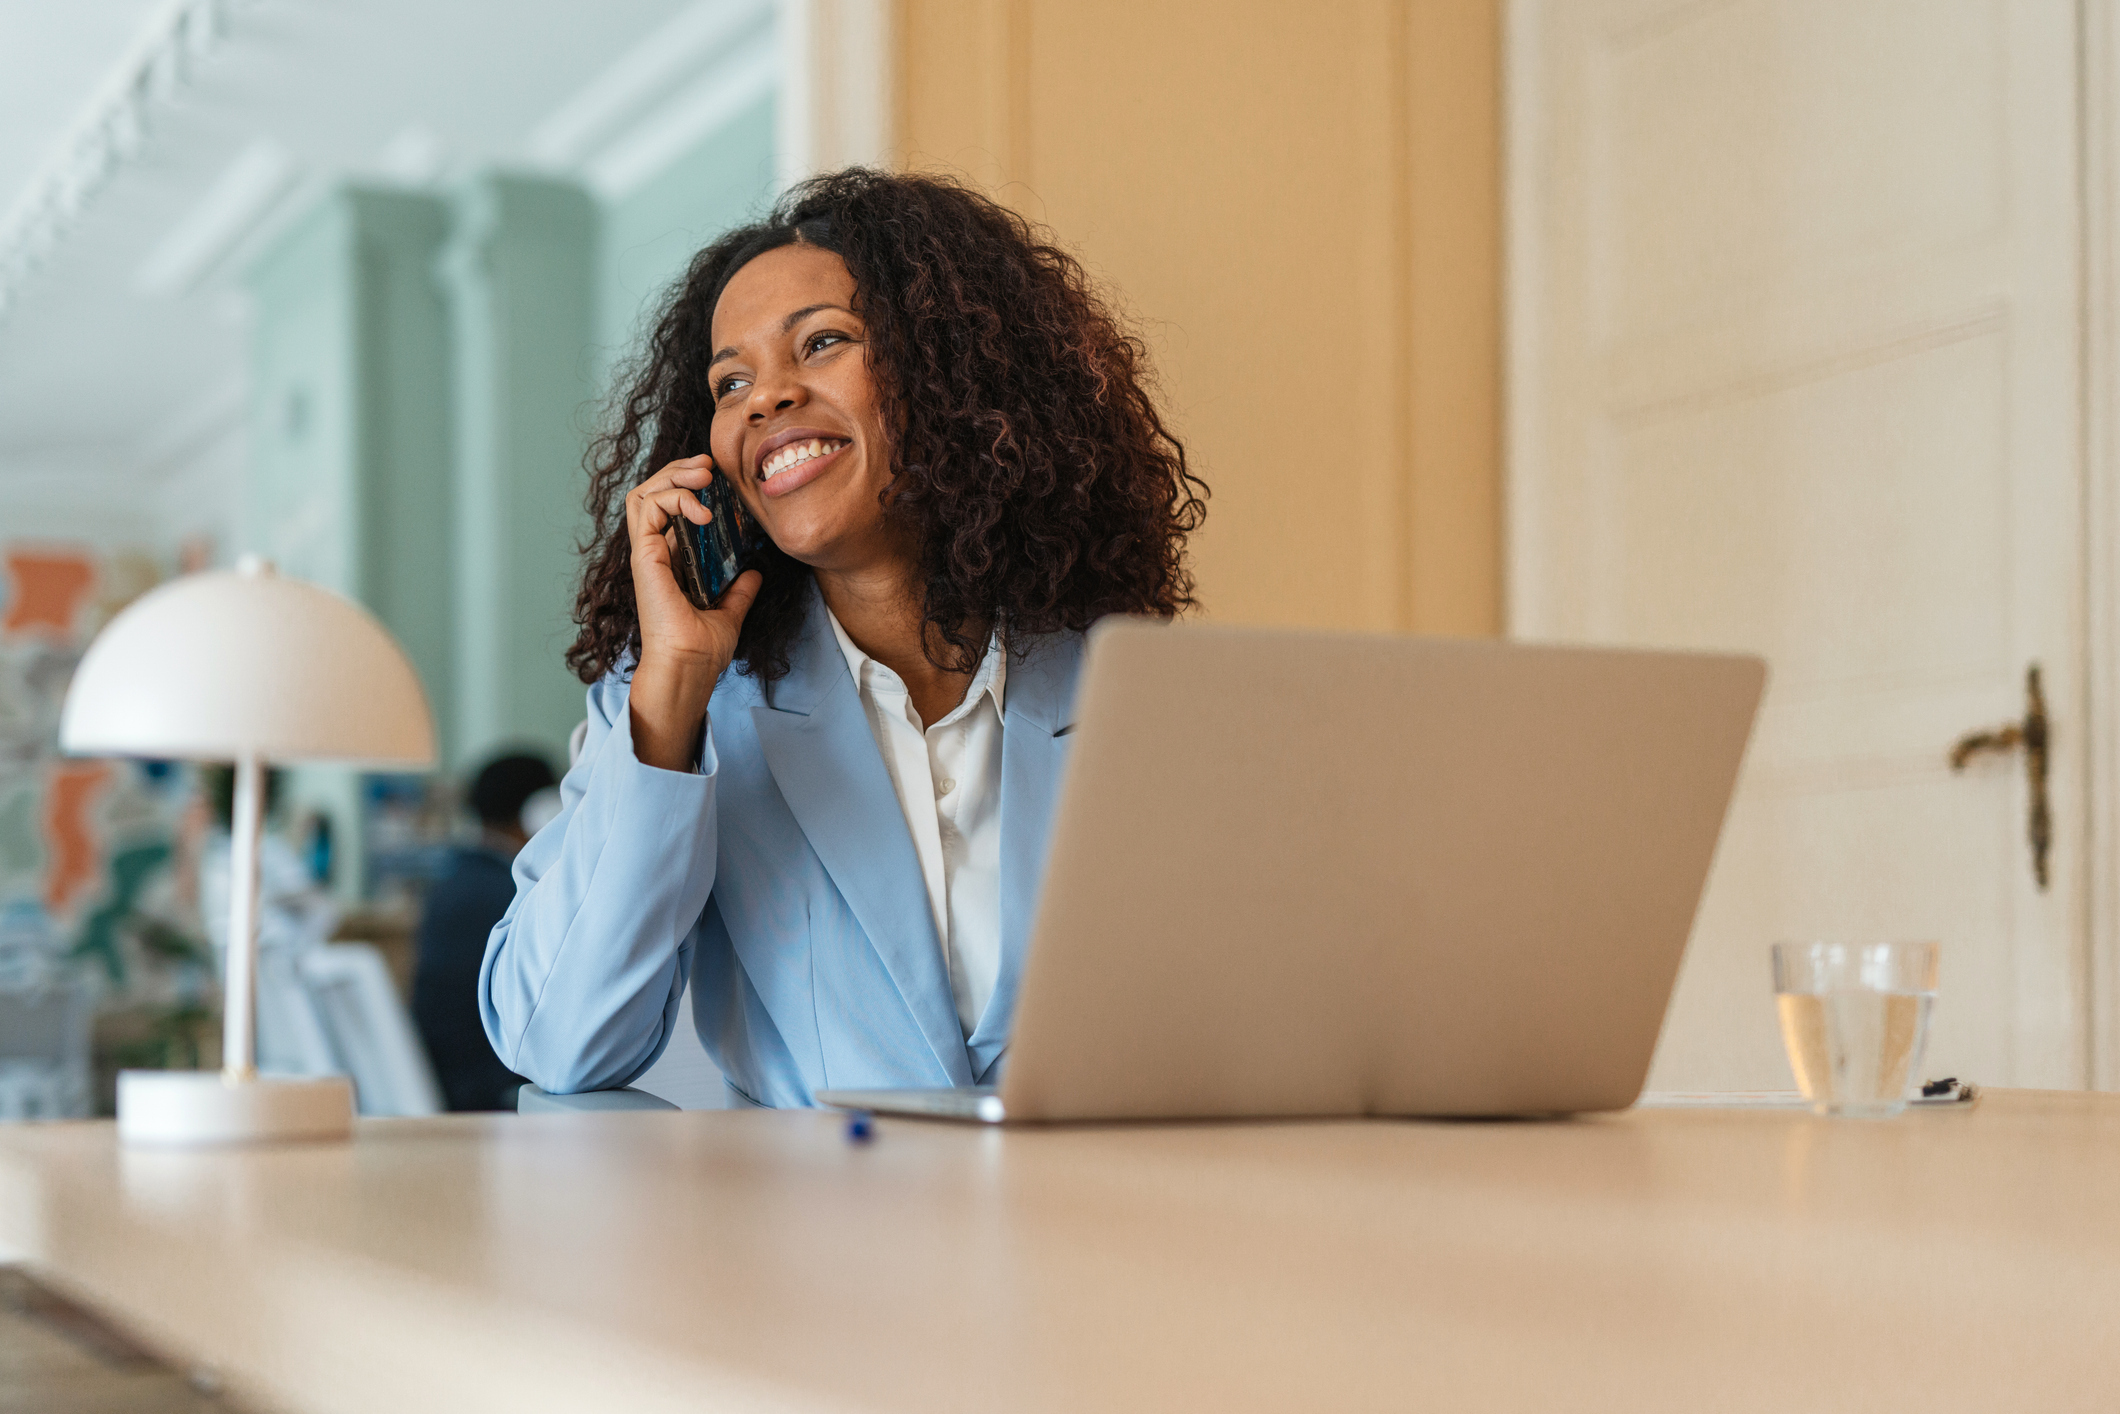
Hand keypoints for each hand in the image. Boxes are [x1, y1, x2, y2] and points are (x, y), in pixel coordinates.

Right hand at [625, 455, 762, 770]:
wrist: (691, 667)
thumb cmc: (703, 649)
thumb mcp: (730, 611)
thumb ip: (738, 590)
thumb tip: (754, 573)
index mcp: (670, 562)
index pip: (668, 508)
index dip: (688, 486)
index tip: (718, 481)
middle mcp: (654, 554)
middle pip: (652, 493)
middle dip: (679, 471)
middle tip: (708, 466)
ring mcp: (646, 554)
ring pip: (642, 494)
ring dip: (673, 476)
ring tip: (704, 477)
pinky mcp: (644, 557)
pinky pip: (647, 509)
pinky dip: (673, 499)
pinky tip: (703, 511)